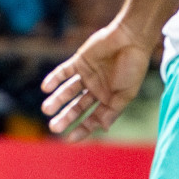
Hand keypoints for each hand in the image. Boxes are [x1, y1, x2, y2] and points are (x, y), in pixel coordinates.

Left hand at [40, 21, 153, 141]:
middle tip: (53, 127)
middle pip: (77, 106)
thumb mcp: (126, 94)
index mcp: (109, 99)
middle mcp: (96, 89)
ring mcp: (86, 75)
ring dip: (57, 99)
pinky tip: (46, 88)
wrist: (130, 39)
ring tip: (46, 109)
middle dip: (66, 117)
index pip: (93, 118)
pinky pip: (63, 72)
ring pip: (68, 91)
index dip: (82, 128)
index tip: (69, 138)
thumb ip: (113, 111)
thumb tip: (102, 128)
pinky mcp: (79, 61)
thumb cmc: (133, 68)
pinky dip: (54, 79)